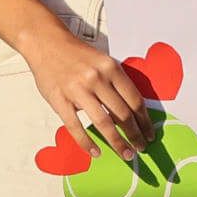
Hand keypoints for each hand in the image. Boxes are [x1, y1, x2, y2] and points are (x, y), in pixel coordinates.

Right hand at [22, 27, 153, 160]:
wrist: (46, 42)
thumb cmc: (77, 55)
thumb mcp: (103, 61)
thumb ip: (116, 83)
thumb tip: (132, 112)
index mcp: (111, 68)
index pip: (134, 99)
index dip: (144, 120)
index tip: (149, 133)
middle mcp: (97, 78)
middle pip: (122, 114)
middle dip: (135, 135)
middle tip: (141, 148)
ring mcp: (78, 90)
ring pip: (103, 123)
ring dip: (117, 142)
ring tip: (125, 154)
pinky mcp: (60, 100)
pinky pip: (76, 126)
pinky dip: (87, 143)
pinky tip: (95, 152)